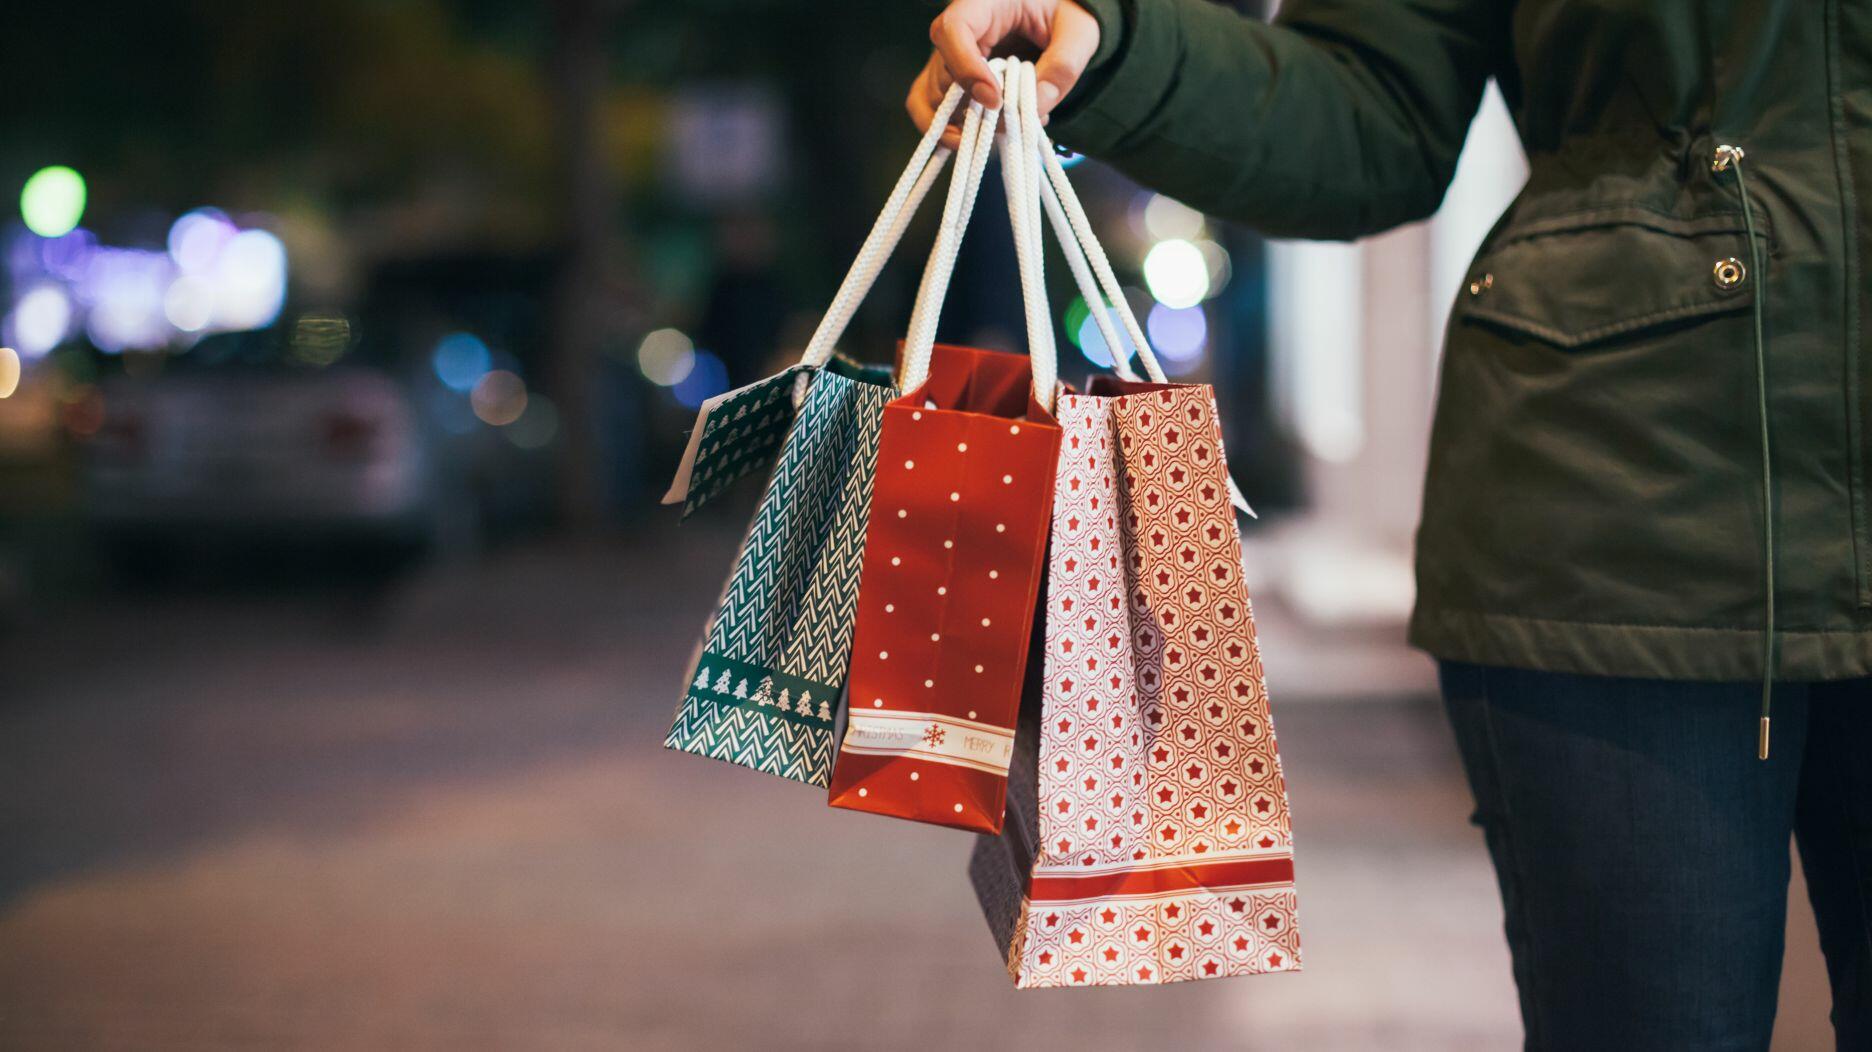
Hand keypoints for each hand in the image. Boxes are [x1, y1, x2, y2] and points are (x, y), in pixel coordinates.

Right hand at [906, 0, 1100, 149]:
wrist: (1056, 21)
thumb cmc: (1064, 17)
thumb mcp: (1079, 34)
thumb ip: (1063, 66)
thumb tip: (1035, 109)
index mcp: (983, 4)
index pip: (953, 30)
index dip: (966, 69)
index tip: (994, 100)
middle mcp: (957, 30)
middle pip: (942, 73)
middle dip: (973, 108)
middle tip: (1011, 124)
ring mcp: (947, 57)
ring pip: (933, 97)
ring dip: (964, 124)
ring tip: (1005, 131)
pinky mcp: (949, 82)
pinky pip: (928, 108)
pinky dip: (945, 131)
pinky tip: (973, 141)